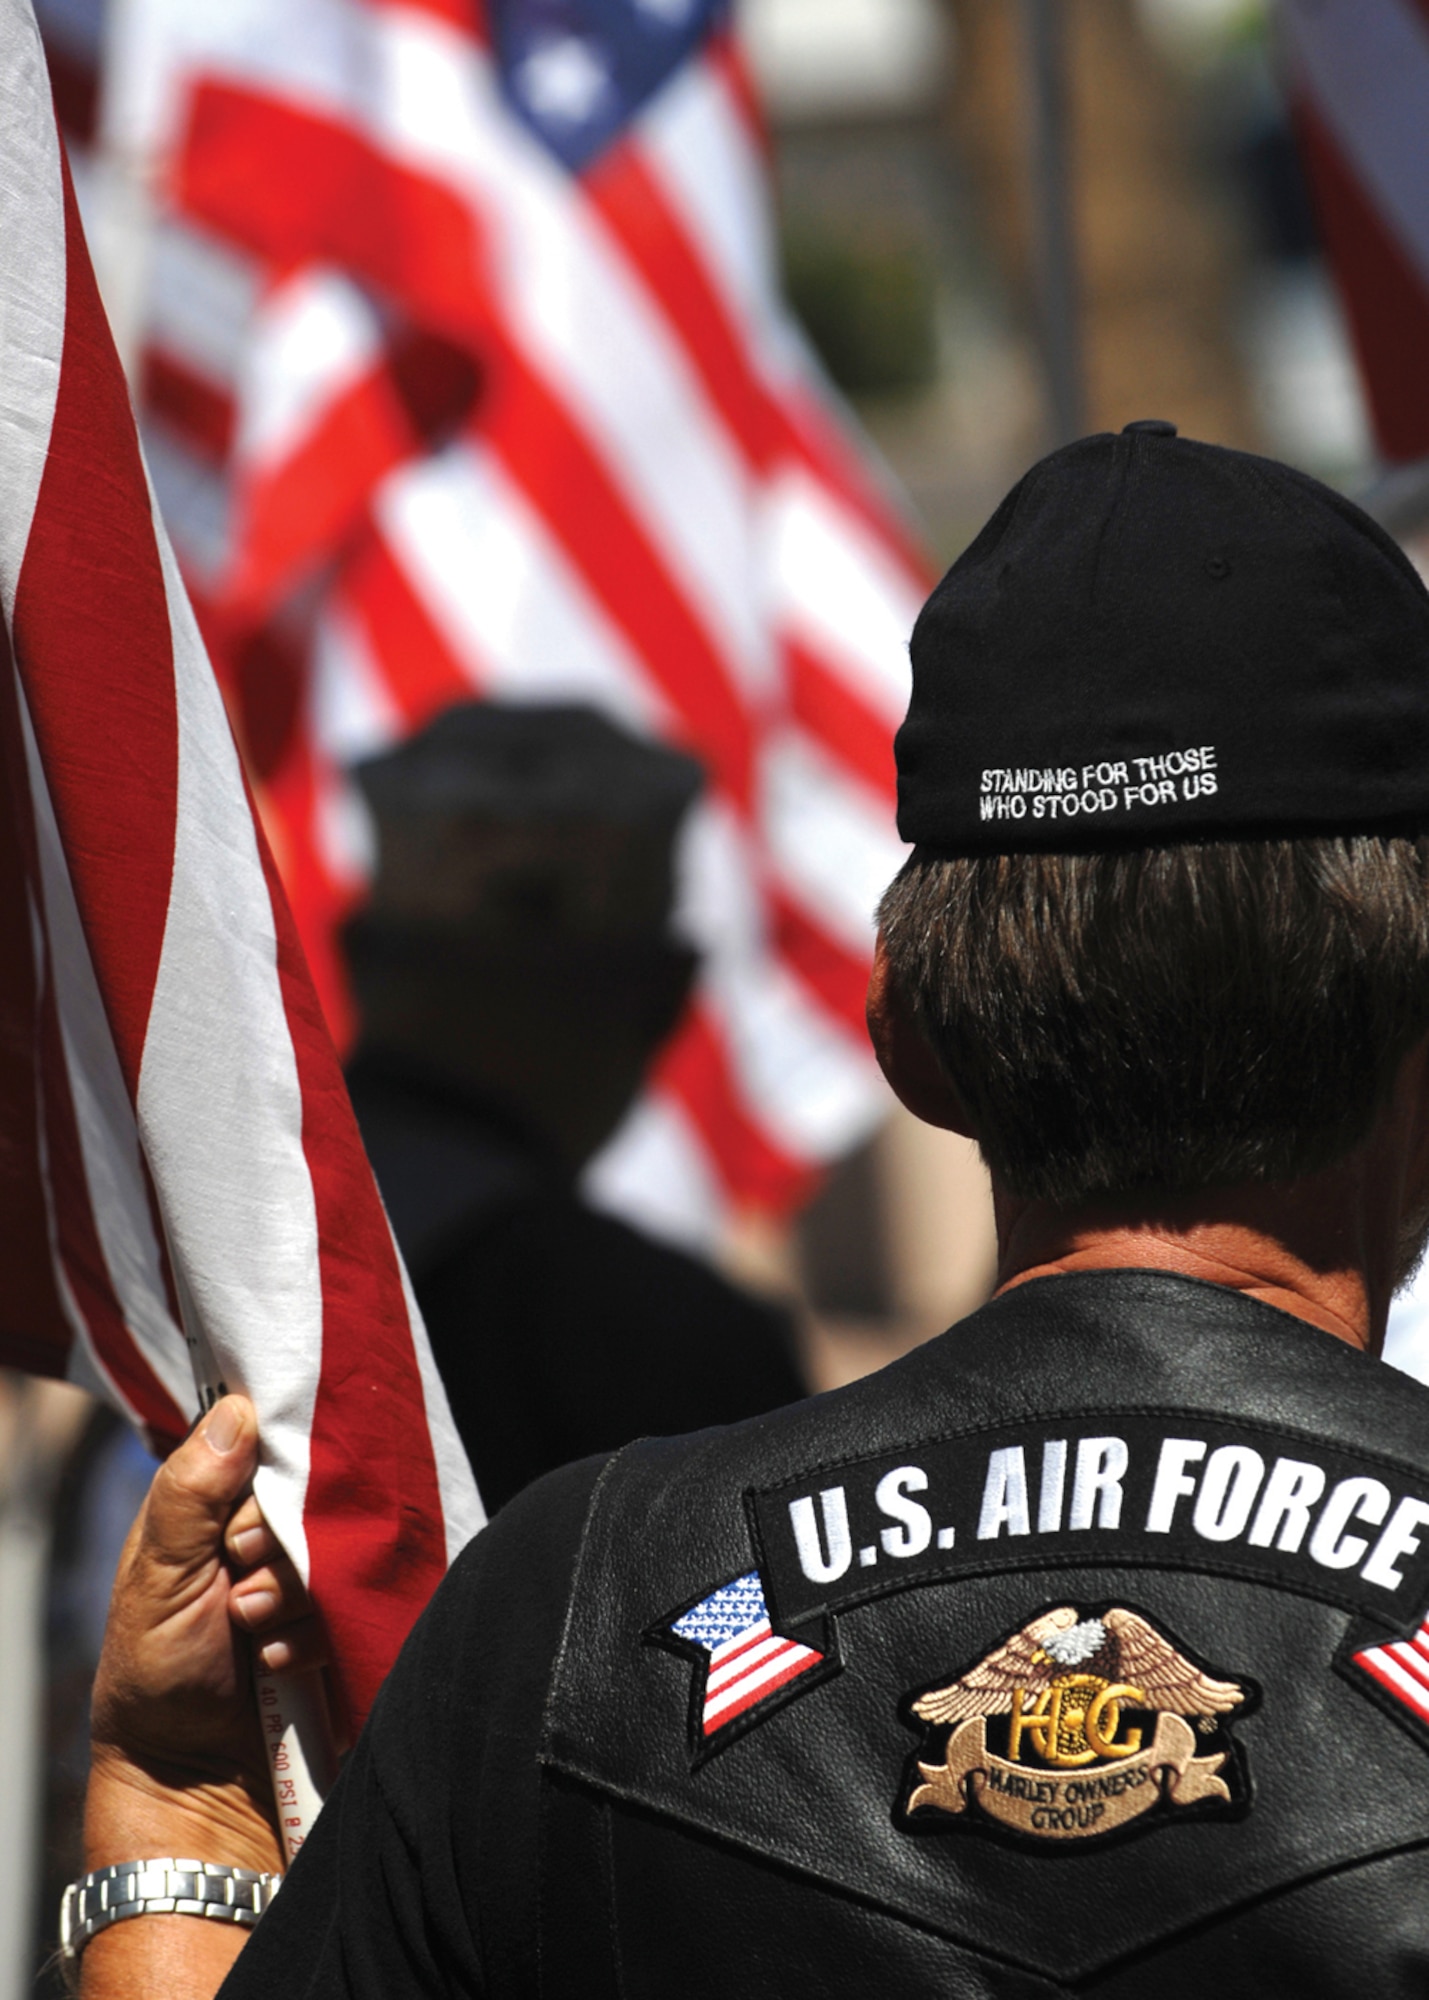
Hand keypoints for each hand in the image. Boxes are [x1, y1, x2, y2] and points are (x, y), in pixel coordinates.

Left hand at [81, 1396, 324, 1995]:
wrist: (194, 1786)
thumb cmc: (156, 1678)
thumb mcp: (158, 1580)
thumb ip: (190, 1495)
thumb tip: (237, 1410)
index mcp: (210, 1508)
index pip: (264, 1449)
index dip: (263, 1481)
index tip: (237, 1531)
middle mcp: (261, 1533)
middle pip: (307, 1496)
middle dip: (276, 1548)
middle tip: (242, 1594)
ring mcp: (305, 1578)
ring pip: (336, 1548)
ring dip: (296, 1596)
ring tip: (254, 1635)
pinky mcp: (341, 1622)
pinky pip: (357, 1601)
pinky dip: (319, 1633)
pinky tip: (282, 1662)